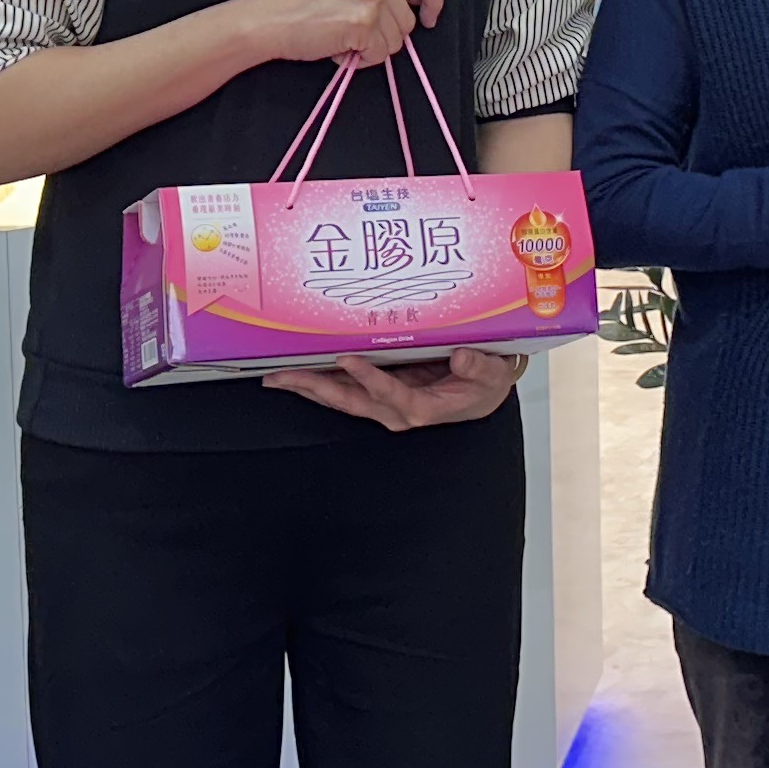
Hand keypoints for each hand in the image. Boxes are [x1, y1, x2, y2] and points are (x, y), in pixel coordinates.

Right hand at [244, 0, 448, 69]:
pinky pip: (379, 55)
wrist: (274, 18)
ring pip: (397, 41)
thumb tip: (424, 2)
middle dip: (386, 33)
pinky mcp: (362, 23)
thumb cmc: (309, 2)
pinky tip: (339, 45)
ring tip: (343, 34)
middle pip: (410, 20)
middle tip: (355, 28)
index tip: (428, 15)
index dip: (434, 1)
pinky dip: (361, 58)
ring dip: (372, 47)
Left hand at [261, 349, 523, 430]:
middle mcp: (398, 410)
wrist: (484, 393)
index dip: (369, 377)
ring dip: (309, 387)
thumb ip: (478, 367)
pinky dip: (321, 382)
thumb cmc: (485, 384)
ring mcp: (385, 404)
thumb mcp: (491, 374)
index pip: (392, 392)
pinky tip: (300, 373)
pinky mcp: (380, 395)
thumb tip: (461, 357)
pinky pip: (346, 390)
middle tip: (282, 376)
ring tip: (277, 376)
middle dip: (315, 387)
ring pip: (342, 398)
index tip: (348, 358)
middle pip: (351, 401)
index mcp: (424, 407)